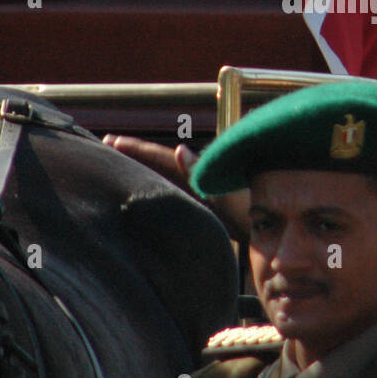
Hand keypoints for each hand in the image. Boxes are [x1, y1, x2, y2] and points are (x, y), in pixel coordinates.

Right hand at [102, 134, 249, 243]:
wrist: (273, 237)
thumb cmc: (254, 215)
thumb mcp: (230, 195)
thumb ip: (205, 174)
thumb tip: (180, 148)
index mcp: (200, 176)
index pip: (163, 158)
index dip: (138, 149)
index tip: (111, 140)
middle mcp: (198, 184)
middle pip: (159, 167)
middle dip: (134, 157)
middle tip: (103, 147)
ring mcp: (200, 199)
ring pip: (164, 183)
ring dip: (142, 175)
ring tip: (115, 170)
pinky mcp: (204, 217)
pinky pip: (173, 203)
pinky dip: (156, 198)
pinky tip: (144, 204)